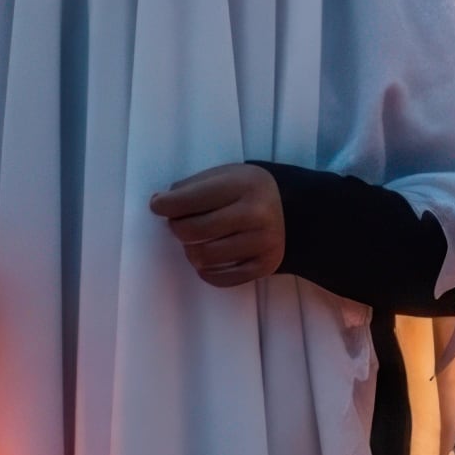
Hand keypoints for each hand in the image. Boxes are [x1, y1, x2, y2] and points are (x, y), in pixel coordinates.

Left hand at [150, 164, 284, 289]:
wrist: (295, 211)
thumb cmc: (247, 192)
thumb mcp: (224, 176)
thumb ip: (190, 187)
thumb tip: (159, 203)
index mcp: (242, 185)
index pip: (186, 200)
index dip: (163, 205)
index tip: (159, 206)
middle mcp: (255, 213)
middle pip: (190, 231)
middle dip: (177, 228)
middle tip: (182, 224)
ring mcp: (263, 242)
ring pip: (203, 257)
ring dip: (192, 251)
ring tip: (198, 241)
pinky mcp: (265, 265)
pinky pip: (221, 279)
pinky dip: (207, 272)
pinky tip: (209, 260)